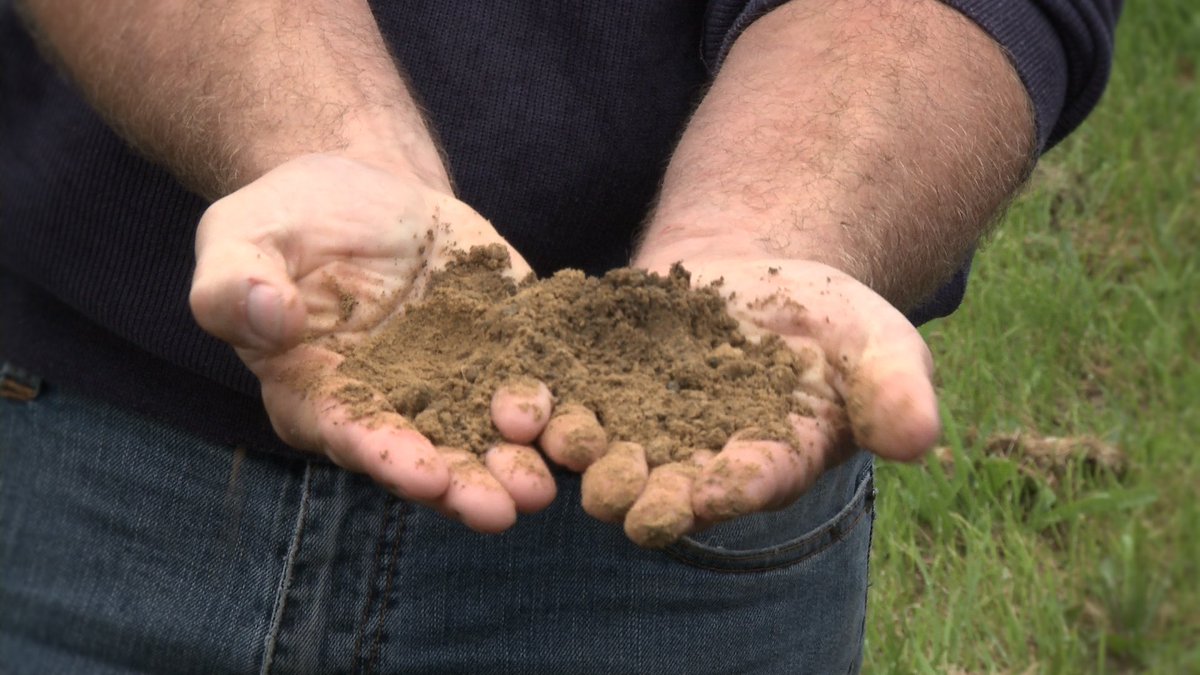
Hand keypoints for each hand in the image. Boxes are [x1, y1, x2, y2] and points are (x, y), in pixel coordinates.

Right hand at [189, 153, 556, 531]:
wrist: (360, 191)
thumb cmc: (285, 222)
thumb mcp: (240, 239)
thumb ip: (236, 284)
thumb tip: (268, 317)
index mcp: (321, 394)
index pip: (354, 435)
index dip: (389, 458)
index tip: (424, 475)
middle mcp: (393, 403)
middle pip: (431, 454)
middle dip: (466, 485)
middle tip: (503, 509)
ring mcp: (454, 377)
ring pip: (488, 431)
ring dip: (519, 461)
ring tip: (548, 482)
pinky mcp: (503, 342)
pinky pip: (533, 372)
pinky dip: (558, 399)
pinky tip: (583, 419)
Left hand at [580, 253, 940, 545]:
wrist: (757, 275)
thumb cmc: (829, 318)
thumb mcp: (877, 341)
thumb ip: (895, 390)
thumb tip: (920, 438)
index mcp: (768, 464)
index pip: (749, 484)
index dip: (728, 488)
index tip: (707, 494)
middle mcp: (697, 461)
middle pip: (666, 484)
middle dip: (642, 490)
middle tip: (617, 495)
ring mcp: (641, 427)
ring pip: (605, 449)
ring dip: (584, 452)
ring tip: (566, 442)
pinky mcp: (598, 388)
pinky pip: (568, 397)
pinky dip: (549, 398)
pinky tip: (529, 390)